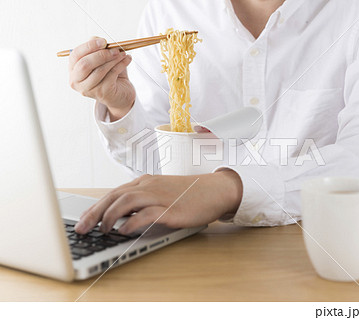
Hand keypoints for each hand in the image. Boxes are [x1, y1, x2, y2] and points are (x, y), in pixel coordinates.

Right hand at [68, 37, 135, 120]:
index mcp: (73, 69)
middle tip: (115, 49)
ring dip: (113, 59)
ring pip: (100, 70)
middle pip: (85, 64)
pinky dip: (120, 65)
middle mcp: (76, 81)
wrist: (120, 94)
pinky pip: (111, 75)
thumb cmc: (109, 75)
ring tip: (123, 53)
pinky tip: (127, 59)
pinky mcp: (102, 93)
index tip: (103, 41)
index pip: (76, 55)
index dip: (89, 46)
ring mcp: (88, 89)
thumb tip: (98, 40)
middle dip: (101, 54)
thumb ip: (97, 48)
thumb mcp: (102, 59)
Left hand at [74, 171, 242, 234]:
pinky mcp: (170, 209)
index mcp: (145, 182)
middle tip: (82, 229)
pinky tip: (124, 231)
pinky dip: (131, 223)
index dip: (95, 207)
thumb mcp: (162, 192)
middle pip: (114, 197)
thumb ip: (144, 200)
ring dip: (109, 217)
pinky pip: (145, 214)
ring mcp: (160, 196)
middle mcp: (149, 186)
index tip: (83, 220)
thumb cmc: (189, 194)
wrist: (215, 190)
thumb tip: (122, 217)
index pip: (114, 193)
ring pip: (125, 202)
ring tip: (103, 231)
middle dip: (94, 213)